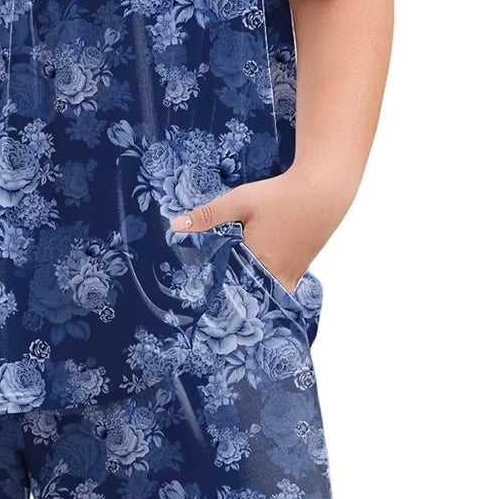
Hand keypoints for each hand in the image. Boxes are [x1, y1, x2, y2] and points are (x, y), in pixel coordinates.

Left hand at [169, 172, 353, 295]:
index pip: (232, 291)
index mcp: (259, 262)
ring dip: (251, 294)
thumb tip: (175, 226)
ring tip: (232, 298)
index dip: (217, 298)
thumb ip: (208, 216)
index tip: (201, 306)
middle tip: (213, 308)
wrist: (324, 190)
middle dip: (234, 301)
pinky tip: (256, 280)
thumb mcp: (240, 201)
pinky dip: (267, 286)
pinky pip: (280, 286)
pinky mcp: (302, 268)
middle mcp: (277, 274)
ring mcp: (293, 274)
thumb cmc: (281, 195)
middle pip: (250, 297)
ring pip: (266, 294)